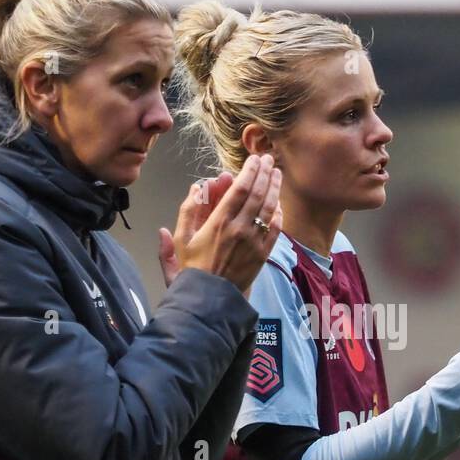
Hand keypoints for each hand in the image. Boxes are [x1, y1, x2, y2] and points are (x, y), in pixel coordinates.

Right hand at [171, 154, 283, 293]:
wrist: (209, 299)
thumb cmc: (192, 269)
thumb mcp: (181, 239)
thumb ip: (188, 210)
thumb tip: (197, 188)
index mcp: (219, 222)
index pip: (240, 189)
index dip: (250, 171)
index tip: (254, 160)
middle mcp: (239, 229)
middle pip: (258, 194)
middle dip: (264, 173)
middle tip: (268, 160)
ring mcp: (254, 242)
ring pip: (269, 208)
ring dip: (274, 188)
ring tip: (276, 174)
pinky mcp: (263, 254)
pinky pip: (275, 229)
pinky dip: (278, 213)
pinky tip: (278, 203)